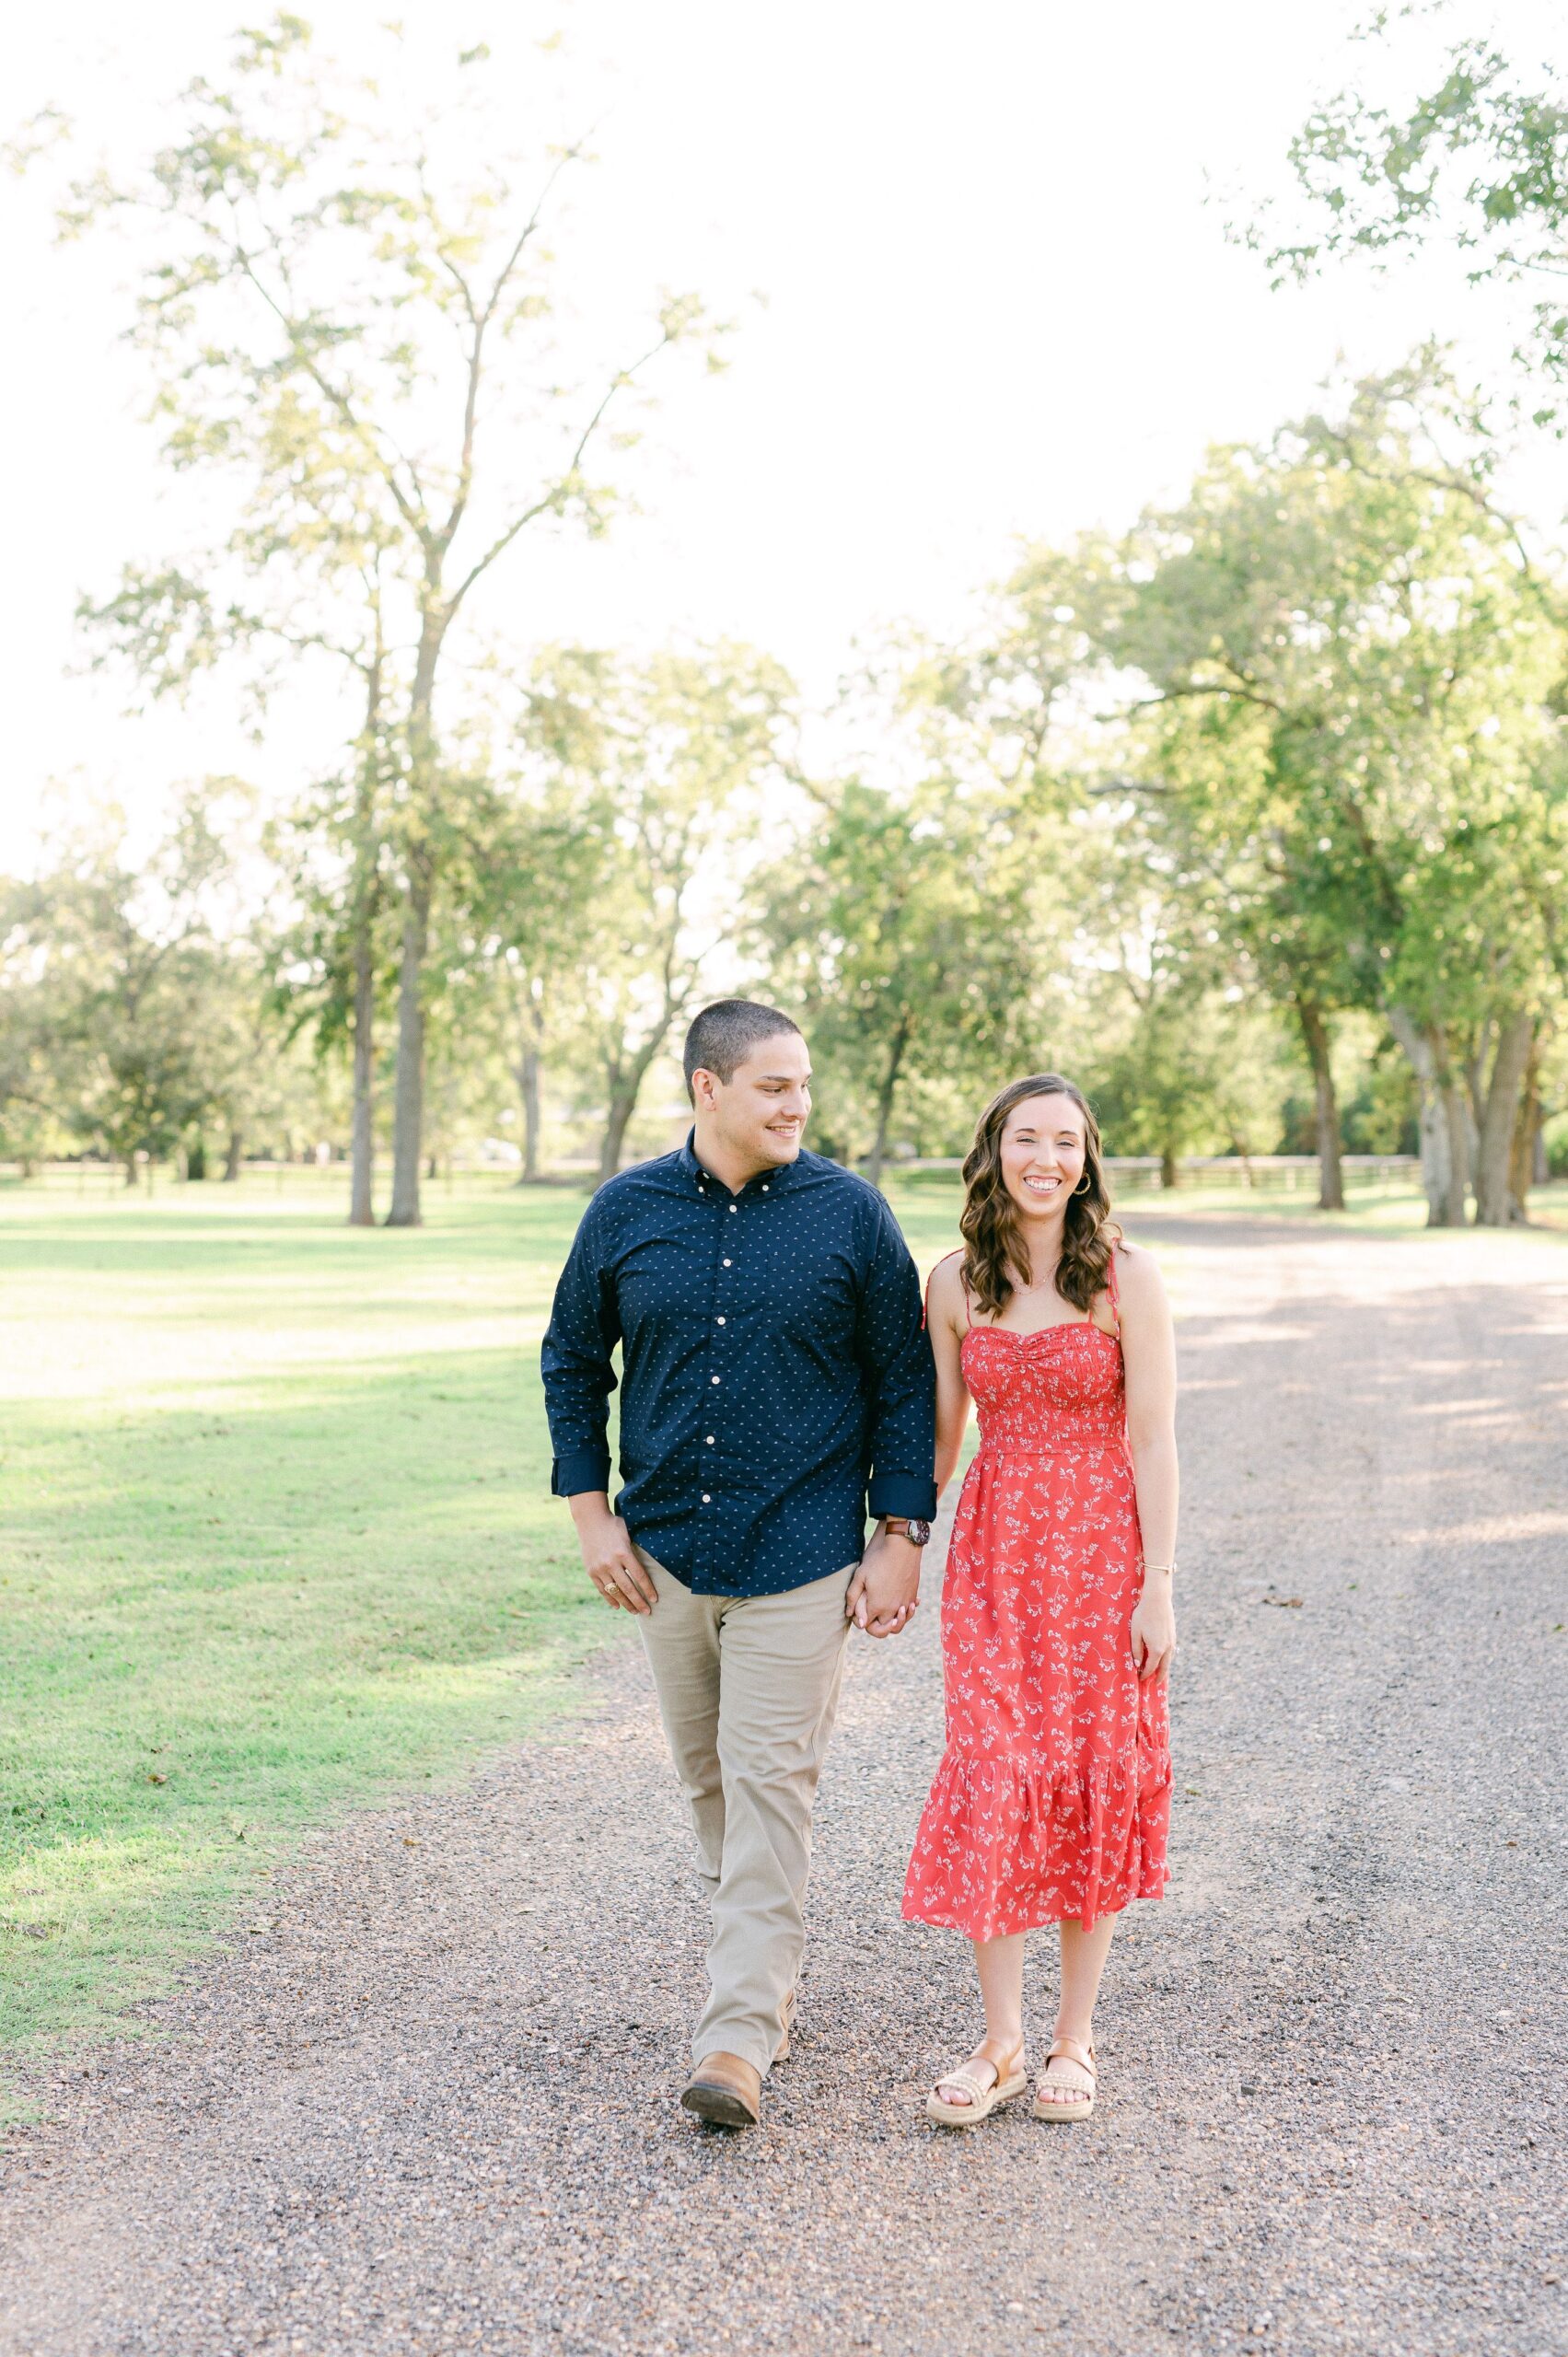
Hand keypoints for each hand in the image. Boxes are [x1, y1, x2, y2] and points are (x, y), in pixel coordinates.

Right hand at [569, 1496, 656, 1615]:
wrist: (590, 1520)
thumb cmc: (614, 1525)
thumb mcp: (629, 1533)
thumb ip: (637, 1549)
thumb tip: (654, 1562)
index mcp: (623, 1552)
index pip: (639, 1576)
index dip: (648, 1589)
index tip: (655, 1599)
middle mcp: (611, 1562)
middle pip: (628, 1588)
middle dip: (639, 1602)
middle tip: (648, 1612)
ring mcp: (599, 1568)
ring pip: (615, 1591)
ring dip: (626, 1604)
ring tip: (635, 1612)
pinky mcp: (591, 1571)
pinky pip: (602, 1589)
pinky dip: (610, 1599)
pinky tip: (618, 1606)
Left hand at [846, 1528, 920, 1638]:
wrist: (902, 1546)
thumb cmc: (878, 1559)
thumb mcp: (860, 1576)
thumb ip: (852, 1597)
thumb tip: (849, 1614)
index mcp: (876, 1606)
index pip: (867, 1626)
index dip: (861, 1621)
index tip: (860, 1611)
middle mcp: (892, 1609)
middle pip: (883, 1629)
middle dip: (876, 1626)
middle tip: (872, 1614)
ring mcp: (904, 1603)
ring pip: (899, 1624)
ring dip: (894, 1622)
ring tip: (888, 1613)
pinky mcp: (913, 1595)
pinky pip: (910, 1611)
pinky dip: (907, 1611)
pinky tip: (902, 1604)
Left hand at [1129, 1576, 1174, 1681]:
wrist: (1158, 1600)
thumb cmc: (1143, 1615)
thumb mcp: (1135, 1633)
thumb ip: (1136, 1650)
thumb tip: (1137, 1664)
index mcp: (1156, 1649)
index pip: (1150, 1667)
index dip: (1144, 1674)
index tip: (1139, 1679)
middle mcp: (1167, 1648)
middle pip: (1163, 1668)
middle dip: (1158, 1677)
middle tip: (1154, 1684)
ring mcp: (1172, 1642)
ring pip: (1169, 1660)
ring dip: (1164, 1668)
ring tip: (1160, 1674)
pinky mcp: (1173, 1635)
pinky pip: (1171, 1652)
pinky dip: (1167, 1659)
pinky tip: (1163, 1658)